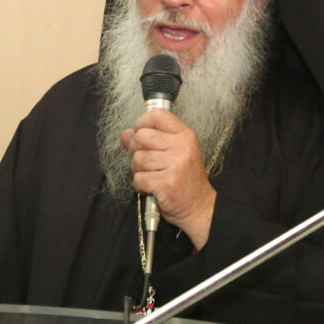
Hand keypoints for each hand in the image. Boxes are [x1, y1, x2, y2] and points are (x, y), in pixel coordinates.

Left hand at [120, 108, 215, 249]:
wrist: (198, 207)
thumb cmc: (185, 180)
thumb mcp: (173, 154)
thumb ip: (149, 141)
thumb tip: (125, 133)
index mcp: (184, 135)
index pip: (157, 115)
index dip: (142, 123)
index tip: (141, 136)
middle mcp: (182, 146)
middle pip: (141, 136)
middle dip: (136, 151)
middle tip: (145, 163)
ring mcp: (175, 164)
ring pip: (138, 158)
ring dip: (138, 170)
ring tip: (151, 176)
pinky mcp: (166, 182)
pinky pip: (139, 178)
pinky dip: (140, 186)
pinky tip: (151, 188)